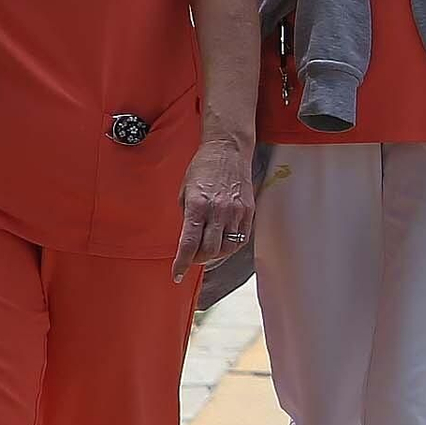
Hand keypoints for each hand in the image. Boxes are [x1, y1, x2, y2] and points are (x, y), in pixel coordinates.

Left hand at [173, 136, 254, 279]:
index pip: (189, 244)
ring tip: (208, 248)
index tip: (177, 274)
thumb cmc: (203, 167)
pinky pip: (241, 239)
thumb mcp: (185, 191)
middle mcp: (218, 211)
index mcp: (198, 205)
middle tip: (193, 257)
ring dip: (215, 254)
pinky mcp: (248, 211)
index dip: (182, 263)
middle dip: (198, 259)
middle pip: (209, 251)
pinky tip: (223, 241)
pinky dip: (230, 246)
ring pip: (227, 249)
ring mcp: (236, 212)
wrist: (228, 150)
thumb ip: (187, 217)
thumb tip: (188, 240)